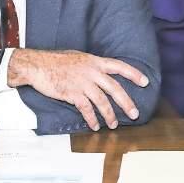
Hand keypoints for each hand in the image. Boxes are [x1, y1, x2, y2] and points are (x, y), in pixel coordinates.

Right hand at [7, 49, 148, 131]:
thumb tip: (102, 73)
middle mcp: (92, 72)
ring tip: (114, 124)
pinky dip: (92, 119)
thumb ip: (92, 66)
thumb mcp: (79, 57)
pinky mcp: (72, 93)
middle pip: (115, 88)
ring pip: (102, 102)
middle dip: (126, 102)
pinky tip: (95, 125)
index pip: (119, 66)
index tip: (145, 82)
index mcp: (95, 61)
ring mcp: (82, 83)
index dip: (134, 74)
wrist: (38, 65)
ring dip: (110, 115)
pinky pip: (86, 109)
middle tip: (135, 114)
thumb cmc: (57, 61)